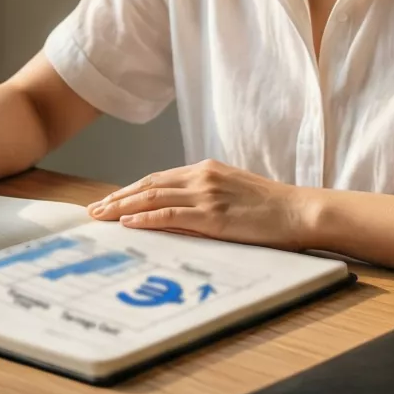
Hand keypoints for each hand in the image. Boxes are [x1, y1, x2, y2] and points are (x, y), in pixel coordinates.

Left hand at [86, 159, 316, 249]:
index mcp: (205, 169)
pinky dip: (145, 219)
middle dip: (117, 198)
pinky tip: (128, 224)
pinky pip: (170, 215)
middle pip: (147, 185)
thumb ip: (204, 196)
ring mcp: (206, 195)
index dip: (129, 190)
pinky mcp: (213, 215)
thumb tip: (177, 210)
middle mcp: (201, 177)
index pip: (157, 178)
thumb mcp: (233, 193)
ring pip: (152, 198)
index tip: (109, 201)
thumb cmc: (272, 208)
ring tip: (100, 217)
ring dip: (122, 208)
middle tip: (93, 211)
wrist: (301, 211)